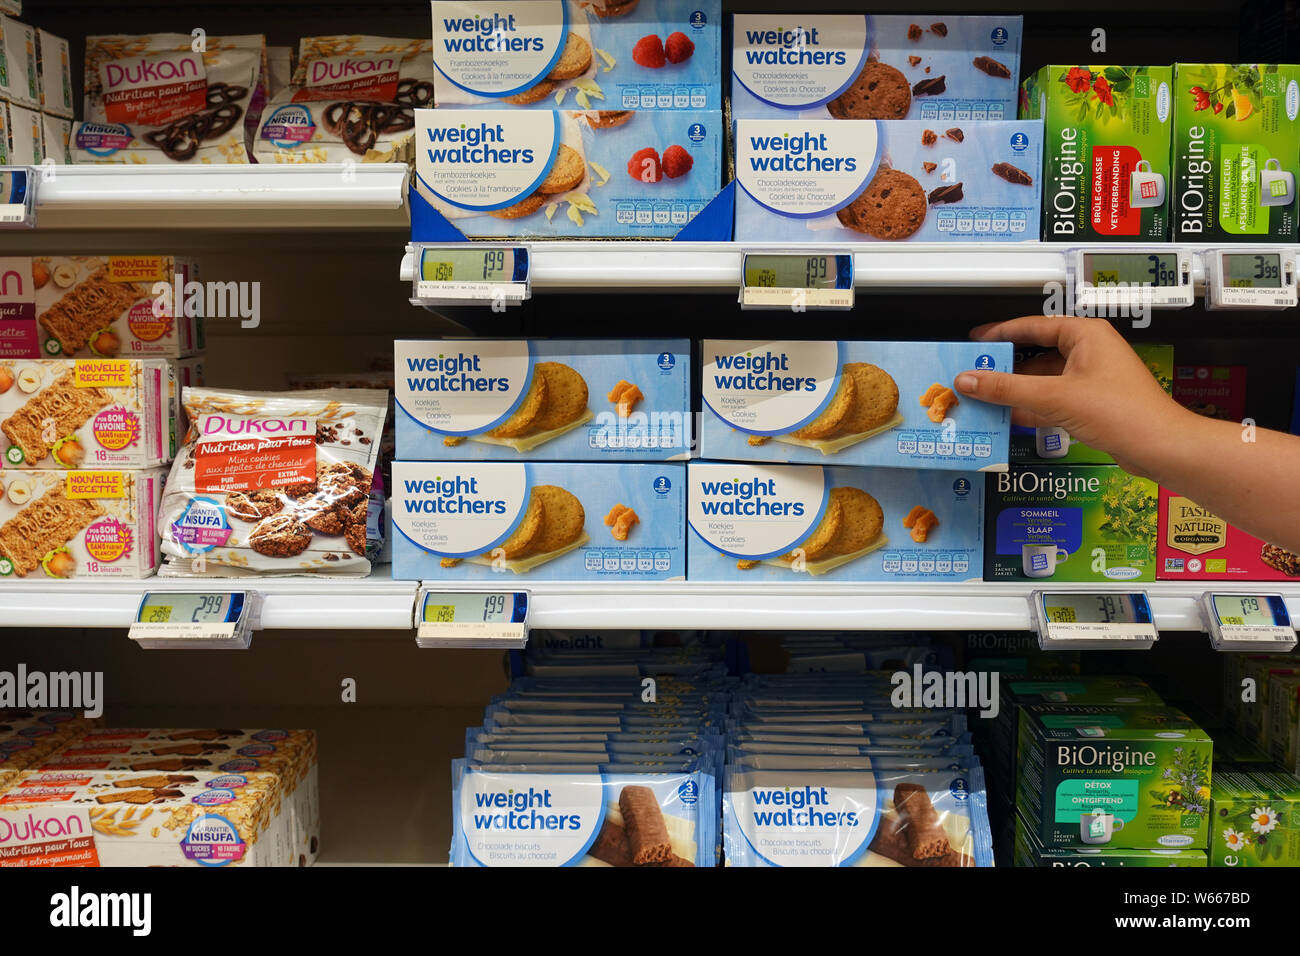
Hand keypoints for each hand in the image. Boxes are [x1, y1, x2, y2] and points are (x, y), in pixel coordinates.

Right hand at [951, 315, 1191, 475]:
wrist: (1160, 447)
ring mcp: (1091, 378)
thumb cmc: (1123, 413)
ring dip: (1016, 391)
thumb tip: (969, 379)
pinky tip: (1010, 418)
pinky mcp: (1092, 403)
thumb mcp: (1055, 397)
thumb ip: (1007, 389)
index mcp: (1085, 335)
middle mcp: (1089, 352)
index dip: (1000, 333)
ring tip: (985, 398)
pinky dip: (1032, 407)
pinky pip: (1053, 399)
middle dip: (1005, 367)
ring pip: (1043, 379)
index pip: (1033, 326)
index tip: (976, 341)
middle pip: (1036, 354)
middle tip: (975, 373)